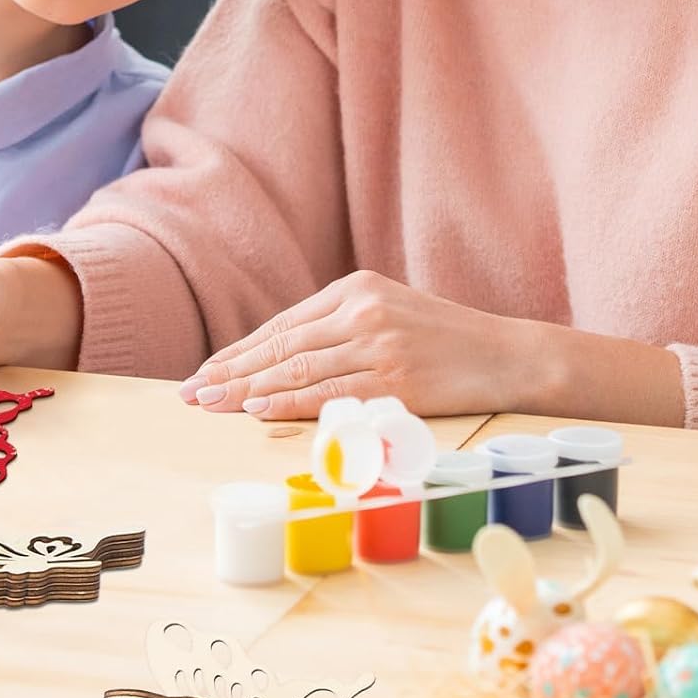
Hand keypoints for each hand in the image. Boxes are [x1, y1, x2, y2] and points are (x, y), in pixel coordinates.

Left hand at [176, 270, 524, 419]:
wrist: (506, 354)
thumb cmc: (444, 339)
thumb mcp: (388, 311)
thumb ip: (339, 325)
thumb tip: (279, 357)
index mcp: (355, 288)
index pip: (283, 324)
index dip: (239, 350)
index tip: (205, 370)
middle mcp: (361, 311)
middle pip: (281, 345)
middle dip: (231, 371)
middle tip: (191, 392)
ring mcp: (378, 345)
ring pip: (298, 370)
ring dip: (247, 390)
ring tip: (211, 404)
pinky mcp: (395, 380)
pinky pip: (329, 394)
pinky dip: (288, 402)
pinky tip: (257, 409)